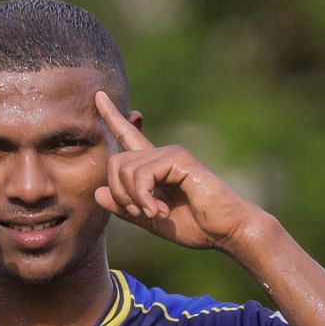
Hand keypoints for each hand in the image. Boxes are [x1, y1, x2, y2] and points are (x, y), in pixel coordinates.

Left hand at [92, 92, 264, 252]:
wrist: (226, 230)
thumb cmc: (196, 226)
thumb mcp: (152, 220)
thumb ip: (126, 208)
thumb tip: (97, 193)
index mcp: (155, 168)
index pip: (128, 137)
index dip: (112, 118)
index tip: (98, 96)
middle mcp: (161, 155)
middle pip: (116, 161)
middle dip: (120, 193)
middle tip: (140, 213)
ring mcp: (171, 154)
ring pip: (125, 168)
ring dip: (133, 199)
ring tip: (155, 213)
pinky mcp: (179, 158)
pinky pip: (142, 174)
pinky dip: (144, 197)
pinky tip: (159, 210)